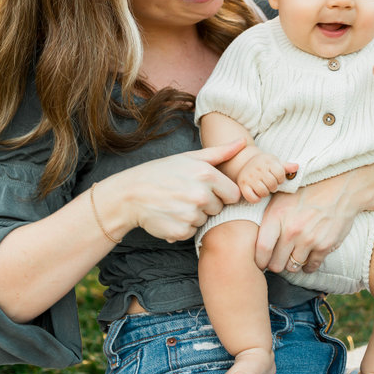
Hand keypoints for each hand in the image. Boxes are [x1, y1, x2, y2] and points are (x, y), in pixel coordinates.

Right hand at [120, 139, 244, 241]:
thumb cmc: (161, 173)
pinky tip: (170, 215)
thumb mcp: (189, 157)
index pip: (234, 194)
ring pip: (206, 220)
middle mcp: (201, 195)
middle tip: (185, 194)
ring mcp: (190, 215)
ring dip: (194, 216)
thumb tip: (243, 142)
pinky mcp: (180, 231)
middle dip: (207, 204)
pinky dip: (183, 227)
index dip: (220, 193)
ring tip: (176, 203)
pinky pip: (192, 232)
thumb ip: (220, 152)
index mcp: (207, 175)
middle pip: (219, 208)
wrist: (130, 194)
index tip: (204, 188)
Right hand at [236, 152, 297, 202]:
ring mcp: (249, 178)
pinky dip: (256, 199)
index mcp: (267, 162)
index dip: (281, 178)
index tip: (277, 178)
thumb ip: (286, 166)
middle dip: (273, 186)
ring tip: (264, 188)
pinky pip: (251, 197)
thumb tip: (296, 166)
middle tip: (270, 184)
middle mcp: (257, 169)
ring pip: (263, 192)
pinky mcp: (243, 185)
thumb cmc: (263, 164)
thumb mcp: (274, 162)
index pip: (280, 174)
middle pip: (272, 184)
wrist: (245, 162)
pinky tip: (257, 194)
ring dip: (265, 192)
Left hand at [256, 172, 359, 273]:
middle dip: (275, 264)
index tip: (260, 262)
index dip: (258, 261)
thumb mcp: (281, 197)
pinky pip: (312, 266)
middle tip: (278, 260)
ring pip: (293, 266)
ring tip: (293, 257)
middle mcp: (292, 230)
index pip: (261, 249)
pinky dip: (309, 266)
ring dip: (292, 264)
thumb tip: (251, 236)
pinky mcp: (325, 245)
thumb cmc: (307, 190)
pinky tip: (308, 259)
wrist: (340, 186)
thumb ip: (268, 218)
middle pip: (276, 263)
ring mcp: (309, 239)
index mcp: (277, 217)